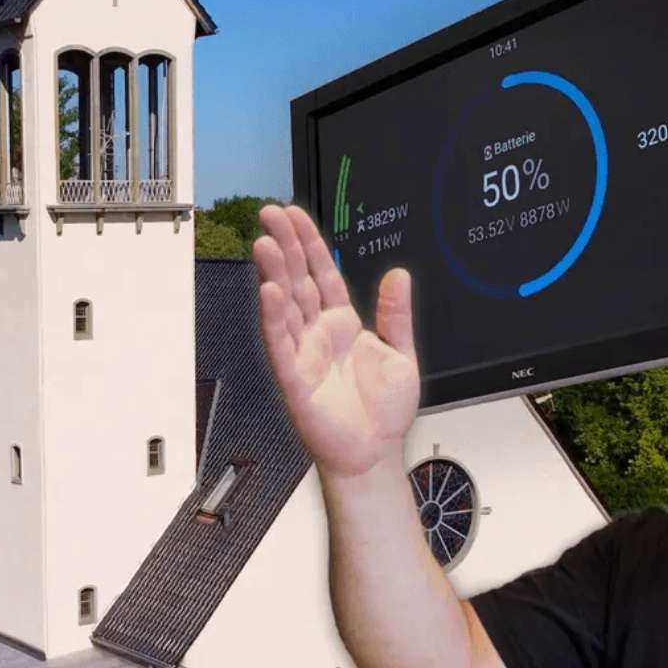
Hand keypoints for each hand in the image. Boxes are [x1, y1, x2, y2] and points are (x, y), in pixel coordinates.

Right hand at [253, 204, 420, 476]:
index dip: (310, 243)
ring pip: (284, 306)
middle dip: (285, 246)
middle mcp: (319, 333)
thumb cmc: (384, 412)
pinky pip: (281, 344)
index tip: (295, 216)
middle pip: (297, 281)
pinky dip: (274, 319)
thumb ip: (397, 314)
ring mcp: (304, 353)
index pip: (322, 274)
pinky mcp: (295, 378)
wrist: (376, 452)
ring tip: (266, 244)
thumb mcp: (401, 354)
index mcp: (343, 323)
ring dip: (274, 275)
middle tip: (270, 214)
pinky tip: (269, 293)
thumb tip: (400, 275)